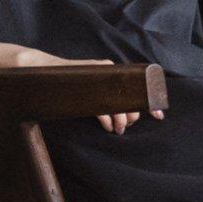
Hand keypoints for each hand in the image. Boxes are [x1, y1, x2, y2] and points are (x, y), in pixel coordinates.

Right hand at [16, 48, 164, 132]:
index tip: (159, 116)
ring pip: (119, 102)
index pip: (139, 88)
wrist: (42, 71)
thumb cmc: (69, 86)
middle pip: (131, 98)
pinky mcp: (87, 82)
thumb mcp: (92, 93)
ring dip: (120, 120)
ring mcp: (99, 75)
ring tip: (116, 130)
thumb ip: (107, 101)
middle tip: (122, 128)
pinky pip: (103, 105)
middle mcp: (111, 72)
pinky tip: (107, 126)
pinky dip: (107, 119)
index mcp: (114, 74)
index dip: (151, 103)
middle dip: (131, 116)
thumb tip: (124, 120)